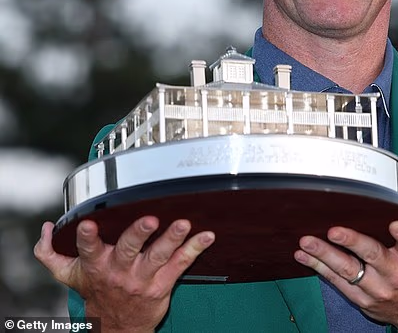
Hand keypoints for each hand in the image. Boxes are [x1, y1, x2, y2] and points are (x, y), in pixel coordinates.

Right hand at [34, 217, 214, 332]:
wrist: (117, 329)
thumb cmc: (96, 292)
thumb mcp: (68, 275)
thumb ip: (51, 253)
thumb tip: (46, 228)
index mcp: (96, 266)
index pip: (89, 249)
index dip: (87, 237)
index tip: (89, 224)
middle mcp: (120, 271)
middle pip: (128, 250)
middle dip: (138, 234)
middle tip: (150, 219)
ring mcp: (143, 278)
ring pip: (158, 256)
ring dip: (172, 238)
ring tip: (183, 224)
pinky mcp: (164, 284)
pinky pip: (181, 264)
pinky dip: (196, 249)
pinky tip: (207, 236)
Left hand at [294, 180, 397, 331]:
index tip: (393, 223)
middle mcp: (397, 273)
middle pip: (373, 254)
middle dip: (352, 241)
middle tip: (333, 230)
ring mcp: (379, 288)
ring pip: (349, 270)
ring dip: (326, 254)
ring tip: (307, 241)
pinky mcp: (364, 299)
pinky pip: (338, 283)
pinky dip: (320, 268)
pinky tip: (305, 256)